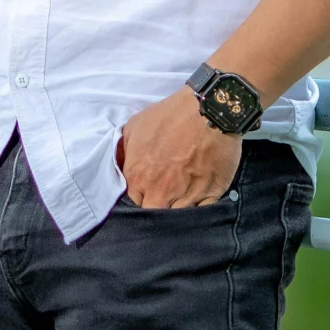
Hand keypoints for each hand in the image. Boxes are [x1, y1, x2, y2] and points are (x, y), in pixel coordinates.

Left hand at [118, 87, 242, 207]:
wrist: (207, 110)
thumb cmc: (169, 116)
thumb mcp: (134, 127)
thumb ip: (122, 152)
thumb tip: (118, 168)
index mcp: (139, 178)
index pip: (132, 204)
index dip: (138, 200)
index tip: (144, 193)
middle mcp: (161, 192)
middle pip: (153, 216)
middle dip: (155, 210)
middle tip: (162, 198)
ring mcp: (186, 197)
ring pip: (177, 219)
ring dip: (176, 212)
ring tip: (179, 200)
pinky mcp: (211, 195)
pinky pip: (202, 214)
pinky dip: (198, 211)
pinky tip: (198, 201)